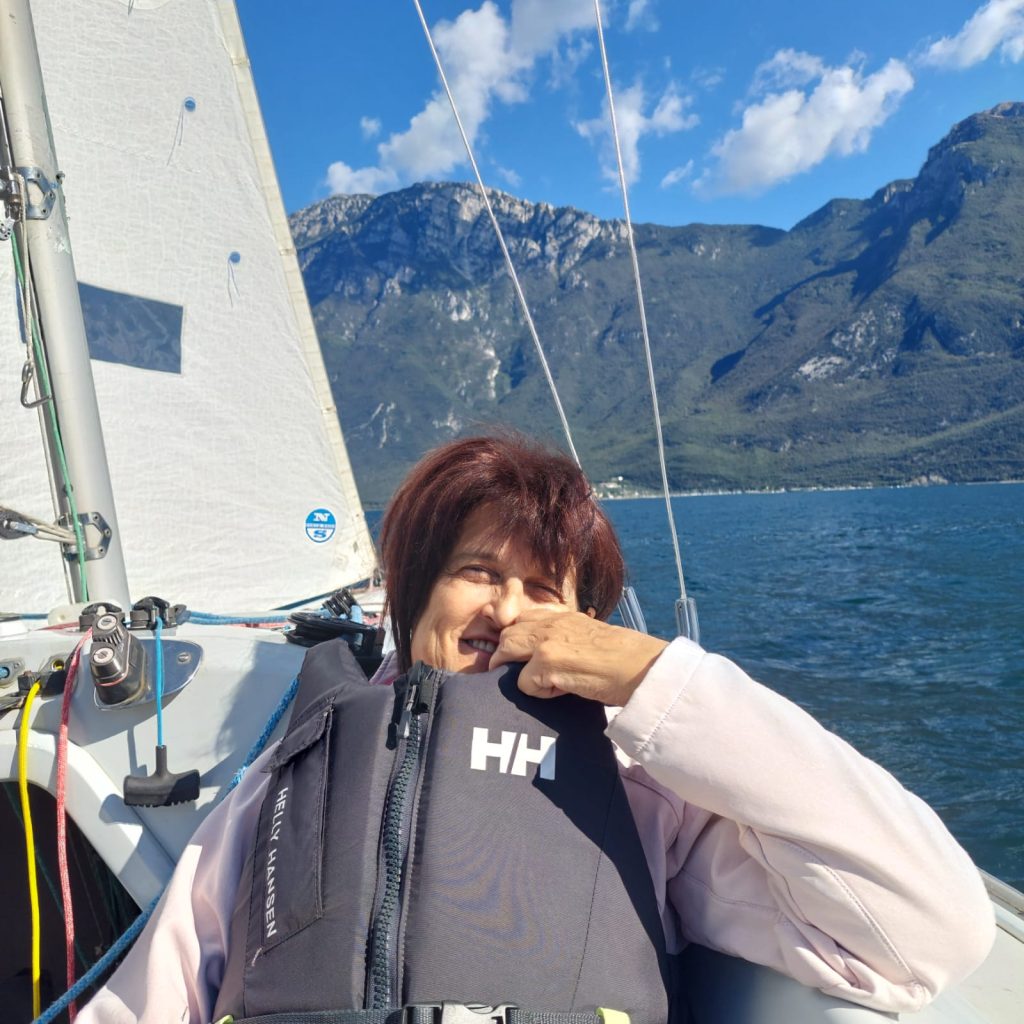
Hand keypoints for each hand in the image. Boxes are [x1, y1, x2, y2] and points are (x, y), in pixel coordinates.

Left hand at [489, 609, 668, 704]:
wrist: (643, 667)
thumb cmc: (626, 659)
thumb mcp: (592, 637)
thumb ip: (568, 638)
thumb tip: (551, 658)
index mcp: (564, 616)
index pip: (525, 618)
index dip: (518, 637)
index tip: (519, 655)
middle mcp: (552, 623)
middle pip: (508, 633)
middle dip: (505, 654)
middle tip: (513, 674)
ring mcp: (547, 642)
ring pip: (506, 650)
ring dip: (514, 670)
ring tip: (534, 684)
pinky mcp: (547, 663)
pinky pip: (523, 683)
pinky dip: (538, 693)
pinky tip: (560, 693)